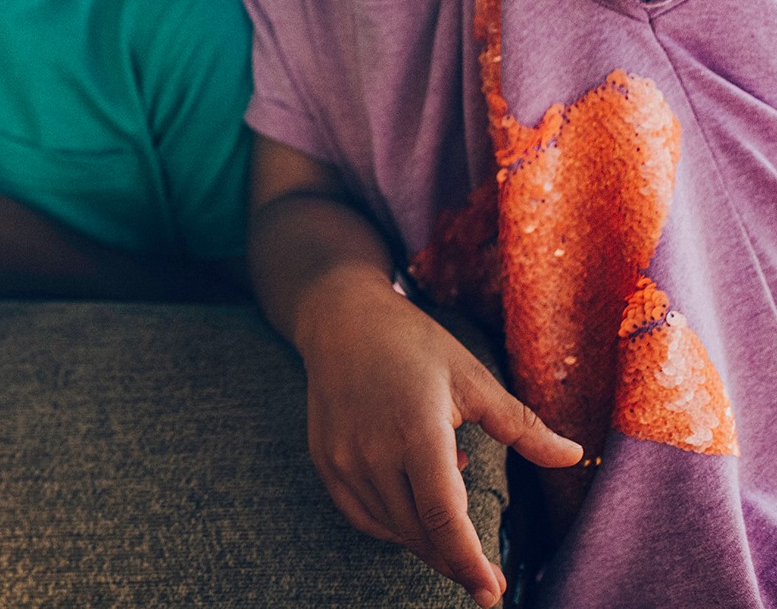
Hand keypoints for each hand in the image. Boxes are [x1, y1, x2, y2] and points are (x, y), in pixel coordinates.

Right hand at [300, 277, 583, 607]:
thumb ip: (522, 426)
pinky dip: (392, 526)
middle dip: (456, 559)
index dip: (468, 561)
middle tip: (489, 575)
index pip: (444, 515)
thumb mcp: (474, 378)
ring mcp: (343, 457)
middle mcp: (374, 449)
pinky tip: (413, 509)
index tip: (492, 593)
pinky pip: (362, 515)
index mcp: (417, 429)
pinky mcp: (325, 459)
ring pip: (392, 527)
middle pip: (420, 531)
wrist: (340, 319)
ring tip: (450, 509)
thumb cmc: (413, 344)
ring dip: (427, 539)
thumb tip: (574, 456)